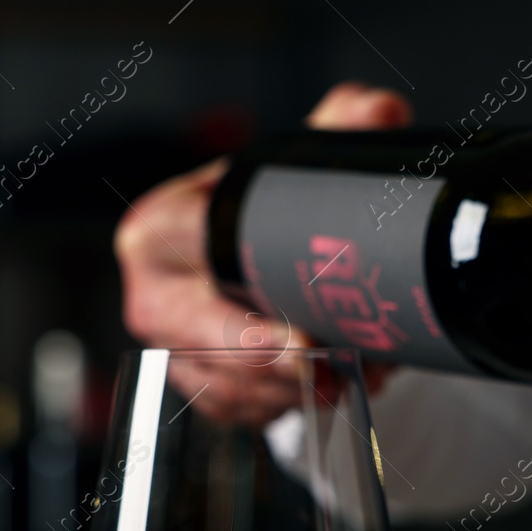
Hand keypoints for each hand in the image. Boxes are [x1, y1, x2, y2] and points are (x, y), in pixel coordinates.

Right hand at [115, 82, 412, 424]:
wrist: (268, 256)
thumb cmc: (271, 212)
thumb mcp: (311, 160)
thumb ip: (348, 123)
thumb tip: (378, 114)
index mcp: (160, 232)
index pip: (193, 275)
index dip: (246, 317)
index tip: (303, 340)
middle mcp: (154, 297)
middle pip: (208, 352)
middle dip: (278, 372)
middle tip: (338, 373)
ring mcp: (173, 351)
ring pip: (233, 392)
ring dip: (301, 392)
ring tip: (358, 372)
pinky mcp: (201, 390)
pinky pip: (244, 415)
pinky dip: (295, 407)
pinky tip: (337, 388)